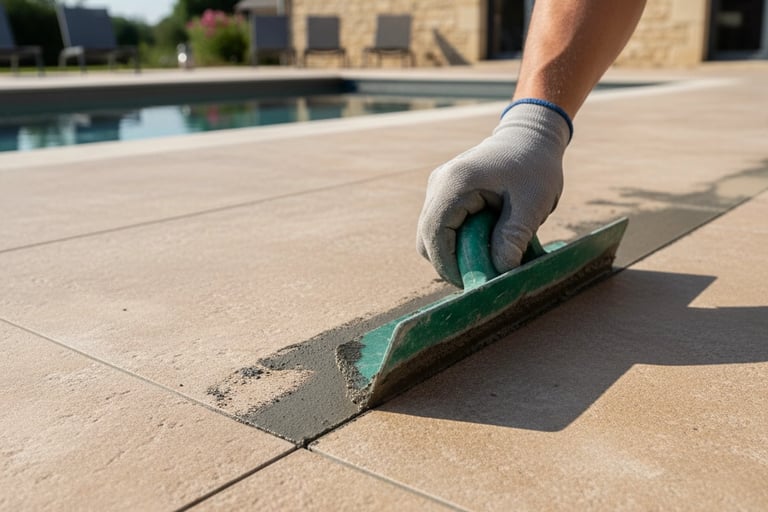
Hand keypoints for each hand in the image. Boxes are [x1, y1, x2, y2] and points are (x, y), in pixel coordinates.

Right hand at [416, 102, 571, 286]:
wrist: (531, 135)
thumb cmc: (535, 165)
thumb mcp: (532, 203)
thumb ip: (514, 238)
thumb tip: (499, 272)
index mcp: (455, 182)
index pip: (434, 232)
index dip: (447, 264)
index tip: (470, 283)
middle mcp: (439, 183)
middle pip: (427, 237)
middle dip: (449, 263)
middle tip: (479, 278)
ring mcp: (438, 187)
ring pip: (432, 234)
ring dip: (454, 253)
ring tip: (484, 262)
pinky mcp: (445, 193)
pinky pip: (442, 226)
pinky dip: (457, 242)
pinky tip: (483, 245)